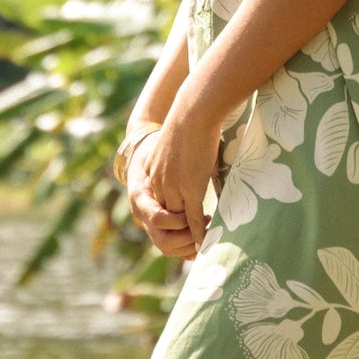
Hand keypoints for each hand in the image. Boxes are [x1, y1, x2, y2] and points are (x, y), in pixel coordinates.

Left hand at [136, 100, 220, 253]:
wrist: (191, 113)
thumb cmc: (188, 124)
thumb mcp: (173, 149)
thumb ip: (176, 164)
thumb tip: (186, 167)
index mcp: (152, 176)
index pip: (158, 208)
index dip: (170, 222)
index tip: (182, 232)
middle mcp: (159, 186)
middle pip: (165, 220)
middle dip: (177, 235)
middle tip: (191, 246)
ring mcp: (173, 189)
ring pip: (179, 222)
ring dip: (190, 235)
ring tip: (201, 243)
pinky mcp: (189, 189)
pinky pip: (193, 218)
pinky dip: (199, 233)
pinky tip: (205, 242)